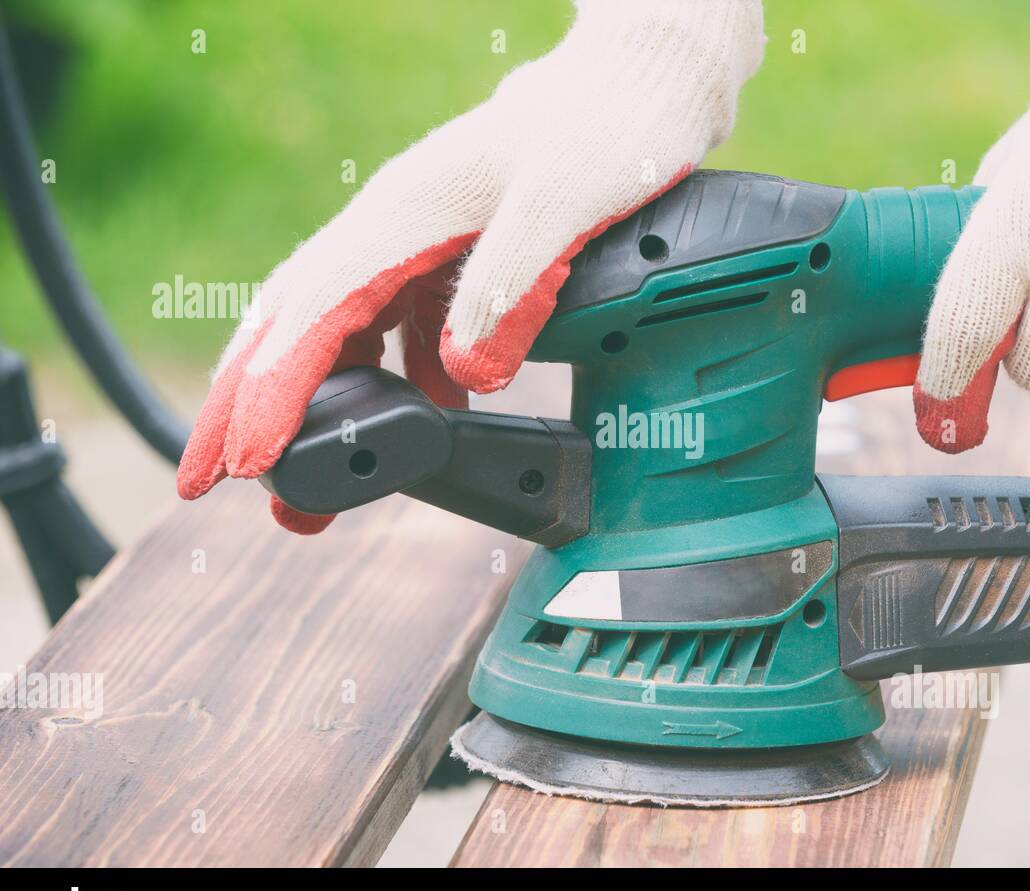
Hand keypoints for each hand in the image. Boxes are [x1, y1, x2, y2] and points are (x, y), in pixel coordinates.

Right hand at [178, 0, 763, 530]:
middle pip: (293, 323)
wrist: (639, 81)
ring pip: (339, 330)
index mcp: (405, 214)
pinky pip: (398, 324)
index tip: (246, 462)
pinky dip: (397, 378)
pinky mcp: (448, 254)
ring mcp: (417, 240)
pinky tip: (433, 413)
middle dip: (244, 405)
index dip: (275, 392)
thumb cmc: (607, 127)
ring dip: (316, 407)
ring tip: (308, 487)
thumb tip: (464, 375)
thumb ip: (511, 286)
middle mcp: (394, 227)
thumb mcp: (567, 203)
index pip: (314, 312)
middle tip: (206, 484)